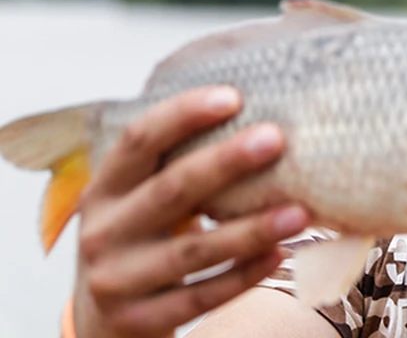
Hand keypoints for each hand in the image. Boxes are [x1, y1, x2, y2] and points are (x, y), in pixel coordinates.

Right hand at [72, 86, 309, 337]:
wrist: (101, 318)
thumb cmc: (141, 236)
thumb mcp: (138, 197)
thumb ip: (176, 162)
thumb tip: (258, 113)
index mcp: (105, 188)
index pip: (138, 141)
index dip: (182, 115)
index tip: (233, 96)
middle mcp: (104, 232)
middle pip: (171, 191)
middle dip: (225, 163)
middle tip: (276, 138)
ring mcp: (119, 280)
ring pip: (194, 251)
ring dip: (251, 229)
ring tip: (300, 211)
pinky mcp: (140, 320)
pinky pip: (202, 297)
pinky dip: (244, 275)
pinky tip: (280, 254)